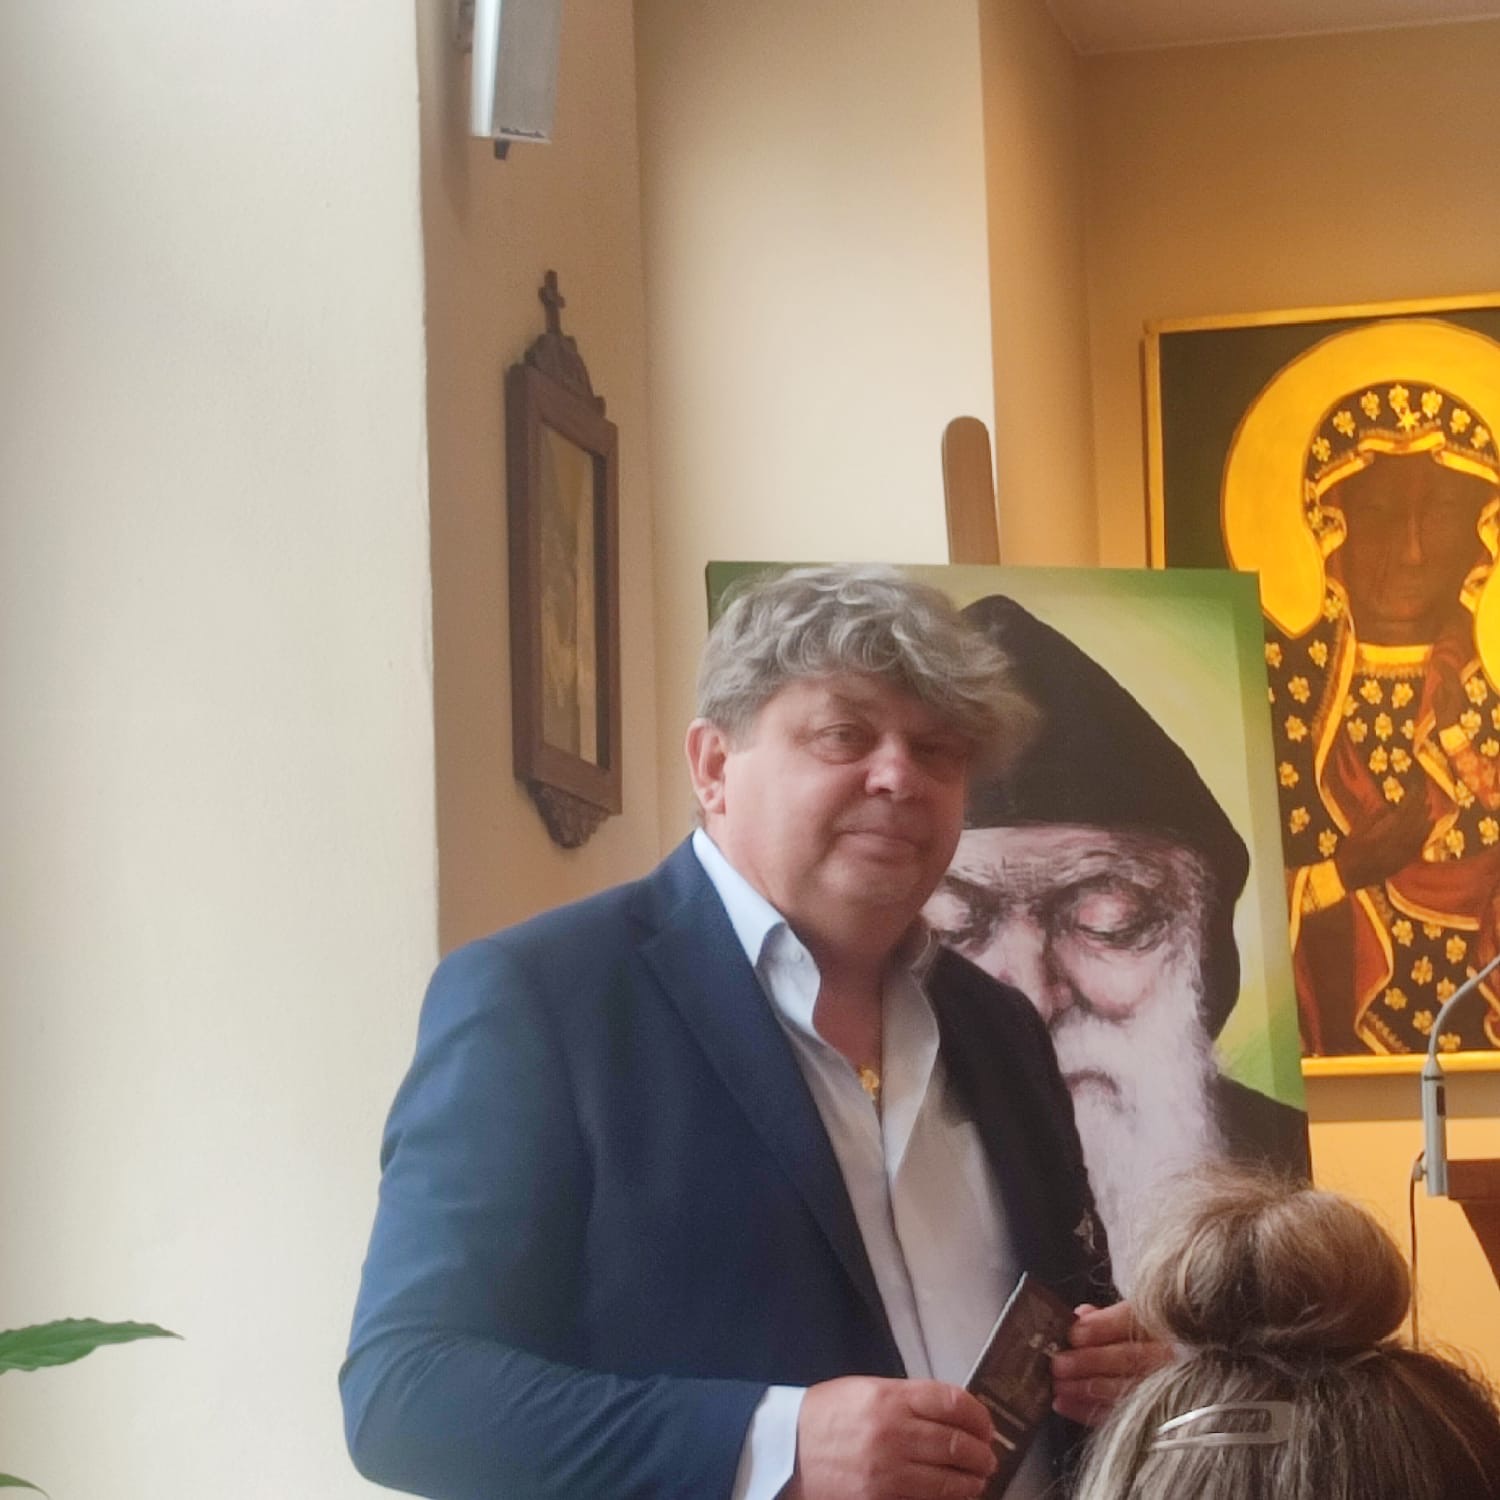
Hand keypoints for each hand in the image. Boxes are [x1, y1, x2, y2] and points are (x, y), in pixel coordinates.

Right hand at [785, 1376, 996, 1499]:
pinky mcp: (880, 1498)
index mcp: (889, 1397)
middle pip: (957, 1442)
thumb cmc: (827, 1415)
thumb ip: (908, 1399)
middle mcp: (893, 1431)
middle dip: (982, 1452)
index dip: (978, 1415)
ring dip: (972, 1480)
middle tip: (988, 1456)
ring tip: (978, 1479)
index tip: (986, 1424)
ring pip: (949, 1478)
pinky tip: (954, 1494)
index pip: (952, 1402)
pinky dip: (947, 1498)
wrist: (787, 1448)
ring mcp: (887, 1470)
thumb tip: (952, 1413)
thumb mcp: (866, 1391)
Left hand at [1049, 1302, 1171, 1426]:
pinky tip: (1063, 1405)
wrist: (1203, 1381)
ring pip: (1126, 1389)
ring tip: (1058, 1386)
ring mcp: (1168, 1391)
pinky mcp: (1154, 1419)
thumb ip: (1110, 1317)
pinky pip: (1120, 1415)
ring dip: (1088, 1388)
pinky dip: (1088, 1411)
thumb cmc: (1151, 1340)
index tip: (1074, 1333)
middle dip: (1091, 1361)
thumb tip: (1081, 1314)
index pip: (1134, 1322)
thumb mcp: (1137, 1319)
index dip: (1103, 1327)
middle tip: (1059, 1363)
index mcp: (1167, 1324)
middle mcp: (1173, 1357)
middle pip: (1130, 1358)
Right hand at [1333, 794, 1430, 890]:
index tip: (1415, 788)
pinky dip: (1425, 834)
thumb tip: (1384, 806)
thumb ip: (1369, 819)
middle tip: (1425, 792)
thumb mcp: (1355, 833)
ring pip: (1419, 833)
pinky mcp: (1404, 860)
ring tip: (1430, 805)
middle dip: (1420, 805)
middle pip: (1414, 821)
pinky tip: (1429, 826)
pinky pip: (1418, 846)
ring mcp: (1401, 853)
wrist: (1349, 877)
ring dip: (1425, 818)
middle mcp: (1395, 844)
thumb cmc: (1349, 854)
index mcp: (1383, 834)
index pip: (1403, 813)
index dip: (1411, 800)